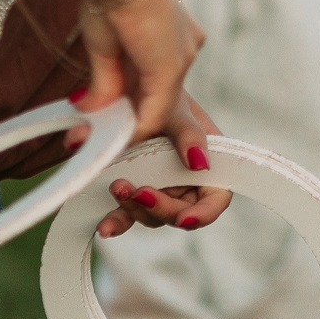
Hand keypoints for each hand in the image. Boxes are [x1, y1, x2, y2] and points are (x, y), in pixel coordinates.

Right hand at [73, 0, 203, 143]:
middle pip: (160, 98)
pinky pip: (153, 112)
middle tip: (99, 140)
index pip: (155, 80)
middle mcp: (185, 46)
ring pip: (157, 109)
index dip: (127, 104)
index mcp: (171, 34)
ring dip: (121, 130)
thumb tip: (93, 112)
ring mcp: (182, 58)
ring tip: (89, 141)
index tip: (100, 118)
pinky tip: (108, 139)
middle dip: (129, 124)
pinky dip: (129, 129)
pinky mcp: (171, 69)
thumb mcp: (106, 48)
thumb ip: (107, 84)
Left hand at [92, 90, 232, 238]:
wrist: (127, 92)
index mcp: (207, 164)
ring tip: (118, 187)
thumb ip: (190, 134)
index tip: (183, 219)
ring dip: (134, 209)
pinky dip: (116, 221)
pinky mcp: (133, 193)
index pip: (215, 199)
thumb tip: (200, 162)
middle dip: (160, 208)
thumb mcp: (178, 111)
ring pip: (152, 216)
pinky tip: (104, 226)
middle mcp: (185, 181)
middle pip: (180, 213)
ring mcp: (159, 189)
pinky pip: (126, 215)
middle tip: (141, 192)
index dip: (203, 213)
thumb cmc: (163, 98)